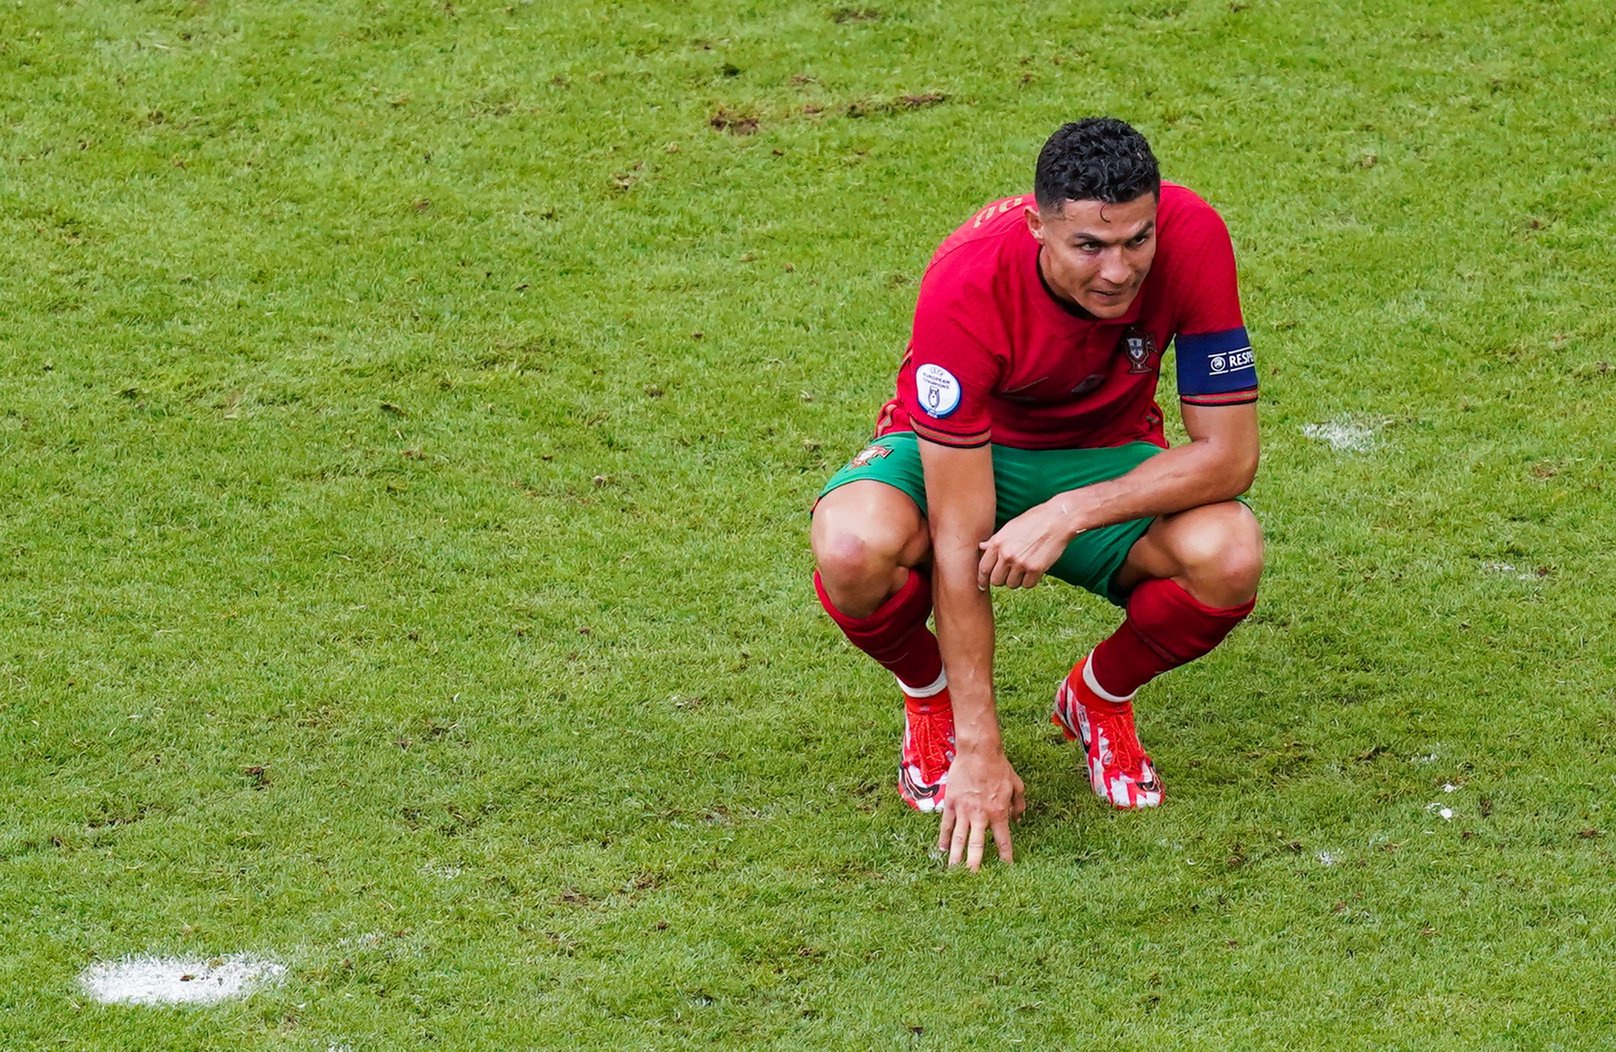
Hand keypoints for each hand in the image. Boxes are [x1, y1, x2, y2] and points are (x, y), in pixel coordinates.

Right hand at [937, 748, 1025, 870]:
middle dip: (975, 864)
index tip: (1006, 869)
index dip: (1005, 856)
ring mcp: (964, 810)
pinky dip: (944, 838)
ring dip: (956, 856)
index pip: (1003, 841)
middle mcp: (981, 815)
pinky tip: (942, 850)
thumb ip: (1019, 805)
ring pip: (959, 838)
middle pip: (977, 845)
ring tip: (954, 871)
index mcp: (999, 813)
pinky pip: (946, 824)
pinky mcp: (951, 803)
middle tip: (973, 878)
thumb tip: (1019, 819)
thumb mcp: (1017, 785)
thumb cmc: (999, 766)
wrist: (978, 751)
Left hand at [977, 499, 1079, 589]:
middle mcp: (1006, 554)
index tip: (982, 585)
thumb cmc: (1034, 520)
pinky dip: (1030, 580)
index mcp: (997, 543)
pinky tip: (1034, 570)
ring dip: (1017, 580)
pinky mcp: (1036, 569)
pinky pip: (1027, 585)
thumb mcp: (1010, 527)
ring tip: (1024, 568)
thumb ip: (995, 540)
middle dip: (1001, 579)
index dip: (982, 579)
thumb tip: (981, 547)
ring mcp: (1021, 562)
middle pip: (996, 581)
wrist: (1058, 519)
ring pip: (1011, 584)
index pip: (983, 568)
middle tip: (1009, 573)